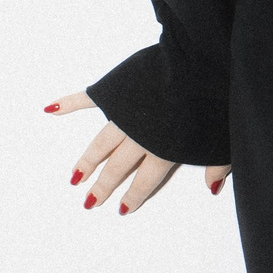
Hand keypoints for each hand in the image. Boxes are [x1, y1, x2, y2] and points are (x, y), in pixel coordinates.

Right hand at [44, 91, 231, 212]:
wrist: (198, 63)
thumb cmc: (215, 100)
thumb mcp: (222, 138)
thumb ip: (216, 165)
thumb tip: (213, 188)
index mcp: (165, 150)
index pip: (146, 181)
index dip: (134, 196)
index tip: (121, 209)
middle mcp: (140, 137)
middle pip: (117, 167)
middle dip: (102, 186)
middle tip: (88, 201)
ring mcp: (125, 114)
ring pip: (101, 143)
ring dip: (86, 160)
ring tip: (74, 176)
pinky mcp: (117, 91)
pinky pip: (88, 100)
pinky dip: (69, 103)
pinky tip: (51, 110)